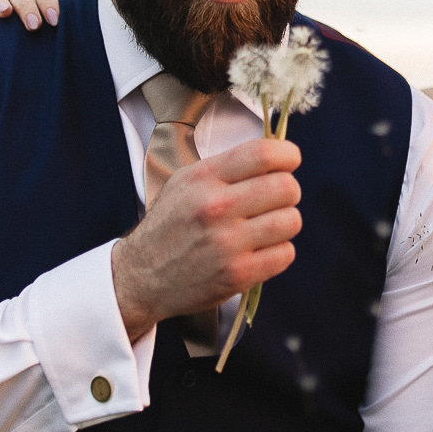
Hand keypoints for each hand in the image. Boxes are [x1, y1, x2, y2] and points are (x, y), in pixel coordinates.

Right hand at [110, 138, 302, 340]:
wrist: (141, 277)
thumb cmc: (169, 227)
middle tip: (274, 200)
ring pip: (291, 221)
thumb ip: (227, 167)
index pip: (264, 154)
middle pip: (286, 187)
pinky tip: (260, 250)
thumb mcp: (185, 182)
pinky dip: (279, 251)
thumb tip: (274, 157)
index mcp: (204, 178)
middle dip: (288, 192)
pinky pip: (285, 254)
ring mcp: (228, 243)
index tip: (289, 161)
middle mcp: (216, 207)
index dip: (288, 155)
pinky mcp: (238, 274)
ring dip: (285, 223)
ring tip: (267, 227)